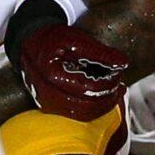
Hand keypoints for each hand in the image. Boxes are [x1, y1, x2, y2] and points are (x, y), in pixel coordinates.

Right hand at [14, 23, 130, 118]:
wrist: (31, 42)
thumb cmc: (51, 39)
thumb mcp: (76, 39)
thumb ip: (100, 52)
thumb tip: (122, 63)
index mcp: (52, 75)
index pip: (90, 87)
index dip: (109, 81)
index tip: (119, 70)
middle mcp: (47, 94)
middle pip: (88, 107)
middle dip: (108, 97)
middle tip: (120, 84)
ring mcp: (47, 103)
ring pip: (84, 115)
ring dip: (103, 106)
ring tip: (115, 91)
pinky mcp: (50, 107)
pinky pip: (76, 114)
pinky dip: (93, 108)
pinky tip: (102, 97)